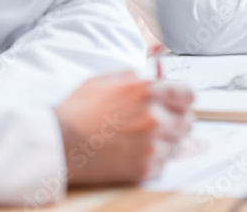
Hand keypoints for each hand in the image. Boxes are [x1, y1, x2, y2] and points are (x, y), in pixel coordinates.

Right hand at [55, 72, 194, 184]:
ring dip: (165, 142)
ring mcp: (151, 145)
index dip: (182, 99)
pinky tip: (133, 153)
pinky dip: (152, 161)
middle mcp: (154, 117)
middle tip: (157, 123)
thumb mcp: (106, 80)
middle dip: (175, 120)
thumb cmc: (78, 112)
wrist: (59, 143)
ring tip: (140, 140)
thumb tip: (154, 78)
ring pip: (177, 145)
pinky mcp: (144, 168)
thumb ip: (136, 77)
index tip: (179, 103)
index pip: (188, 94)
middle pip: (187, 121)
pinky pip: (163, 164)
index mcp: (147, 91)